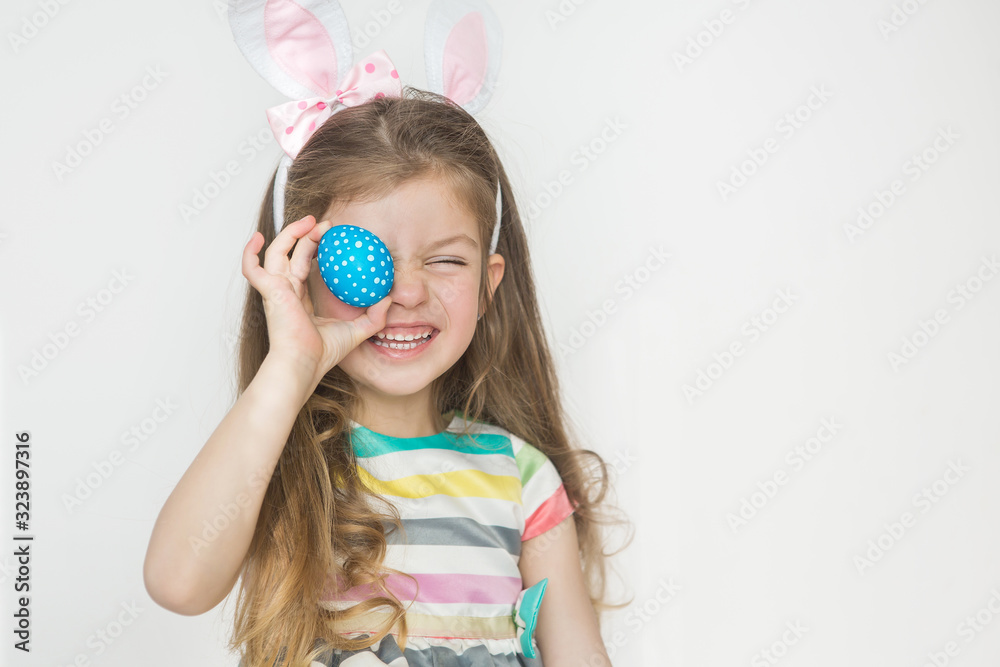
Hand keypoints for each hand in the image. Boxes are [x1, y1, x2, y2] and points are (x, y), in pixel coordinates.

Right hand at [241, 215, 390, 386]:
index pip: (303, 267)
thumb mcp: (357, 331)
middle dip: (306, 235)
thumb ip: (374, 317)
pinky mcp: (268, 291)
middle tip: (326, 224)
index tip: (330, 237)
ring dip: (290, 233)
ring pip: (277, 252)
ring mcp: (275, 290)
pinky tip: (256, 237)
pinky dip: (248, 252)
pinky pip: (252, 268)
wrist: (303, 363)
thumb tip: (388, 300)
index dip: (314, 249)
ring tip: (310, 221)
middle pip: (292, 253)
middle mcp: (286, 291)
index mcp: (299, 298)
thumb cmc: (322, 354)